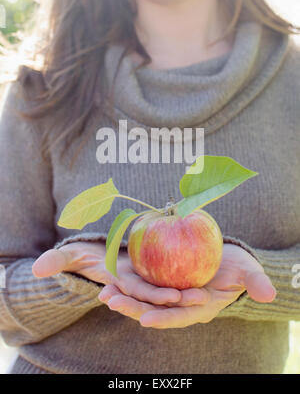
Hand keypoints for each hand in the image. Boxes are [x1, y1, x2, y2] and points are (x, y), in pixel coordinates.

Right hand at [32, 241, 209, 307]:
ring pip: (167, 289)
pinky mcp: (155, 274)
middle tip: (197, 298)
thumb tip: (37, 269)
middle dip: (175, 299)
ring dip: (185, 293)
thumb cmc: (88, 256)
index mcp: (120, 286)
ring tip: (206, 293)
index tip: (170, 297)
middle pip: (157, 295)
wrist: (104, 256)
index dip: (150, 296)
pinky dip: (185, 275)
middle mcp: (136, 287)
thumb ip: (59, 261)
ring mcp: (147, 282)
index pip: (135, 293)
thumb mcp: (74, 255)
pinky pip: (171, 273)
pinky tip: (204, 273)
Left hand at [98, 243, 275, 328]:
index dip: (164, 318)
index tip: (145, 319)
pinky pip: (141, 284)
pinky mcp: (161, 280)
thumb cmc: (237, 266)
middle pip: (155, 310)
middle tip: (113, 302)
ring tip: (104, 294)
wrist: (225, 258)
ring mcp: (169, 293)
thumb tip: (269, 294)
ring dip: (124, 297)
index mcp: (199, 307)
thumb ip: (255, 282)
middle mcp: (180, 304)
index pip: (180, 316)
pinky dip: (126, 283)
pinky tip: (108, 279)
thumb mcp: (247, 271)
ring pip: (144, 299)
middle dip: (133, 308)